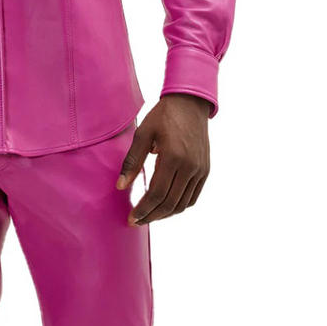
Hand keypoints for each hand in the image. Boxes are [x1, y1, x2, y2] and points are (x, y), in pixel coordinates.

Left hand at [114, 93, 211, 224]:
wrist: (189, 103)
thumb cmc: (163, 116)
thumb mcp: (143, 134)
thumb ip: (132, 162)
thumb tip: (120, 186)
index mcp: (174, 157)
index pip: (157, 194)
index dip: (143, 209)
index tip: (131, 219)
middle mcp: (190, 167)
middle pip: (170, 203)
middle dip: (152, 216)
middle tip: (137, 221)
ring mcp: (200, 170)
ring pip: (183, 204)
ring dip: (165, 214)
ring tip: (149, 215)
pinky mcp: (205, 170)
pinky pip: (193, 197)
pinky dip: (179, 206)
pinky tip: (166, 206)